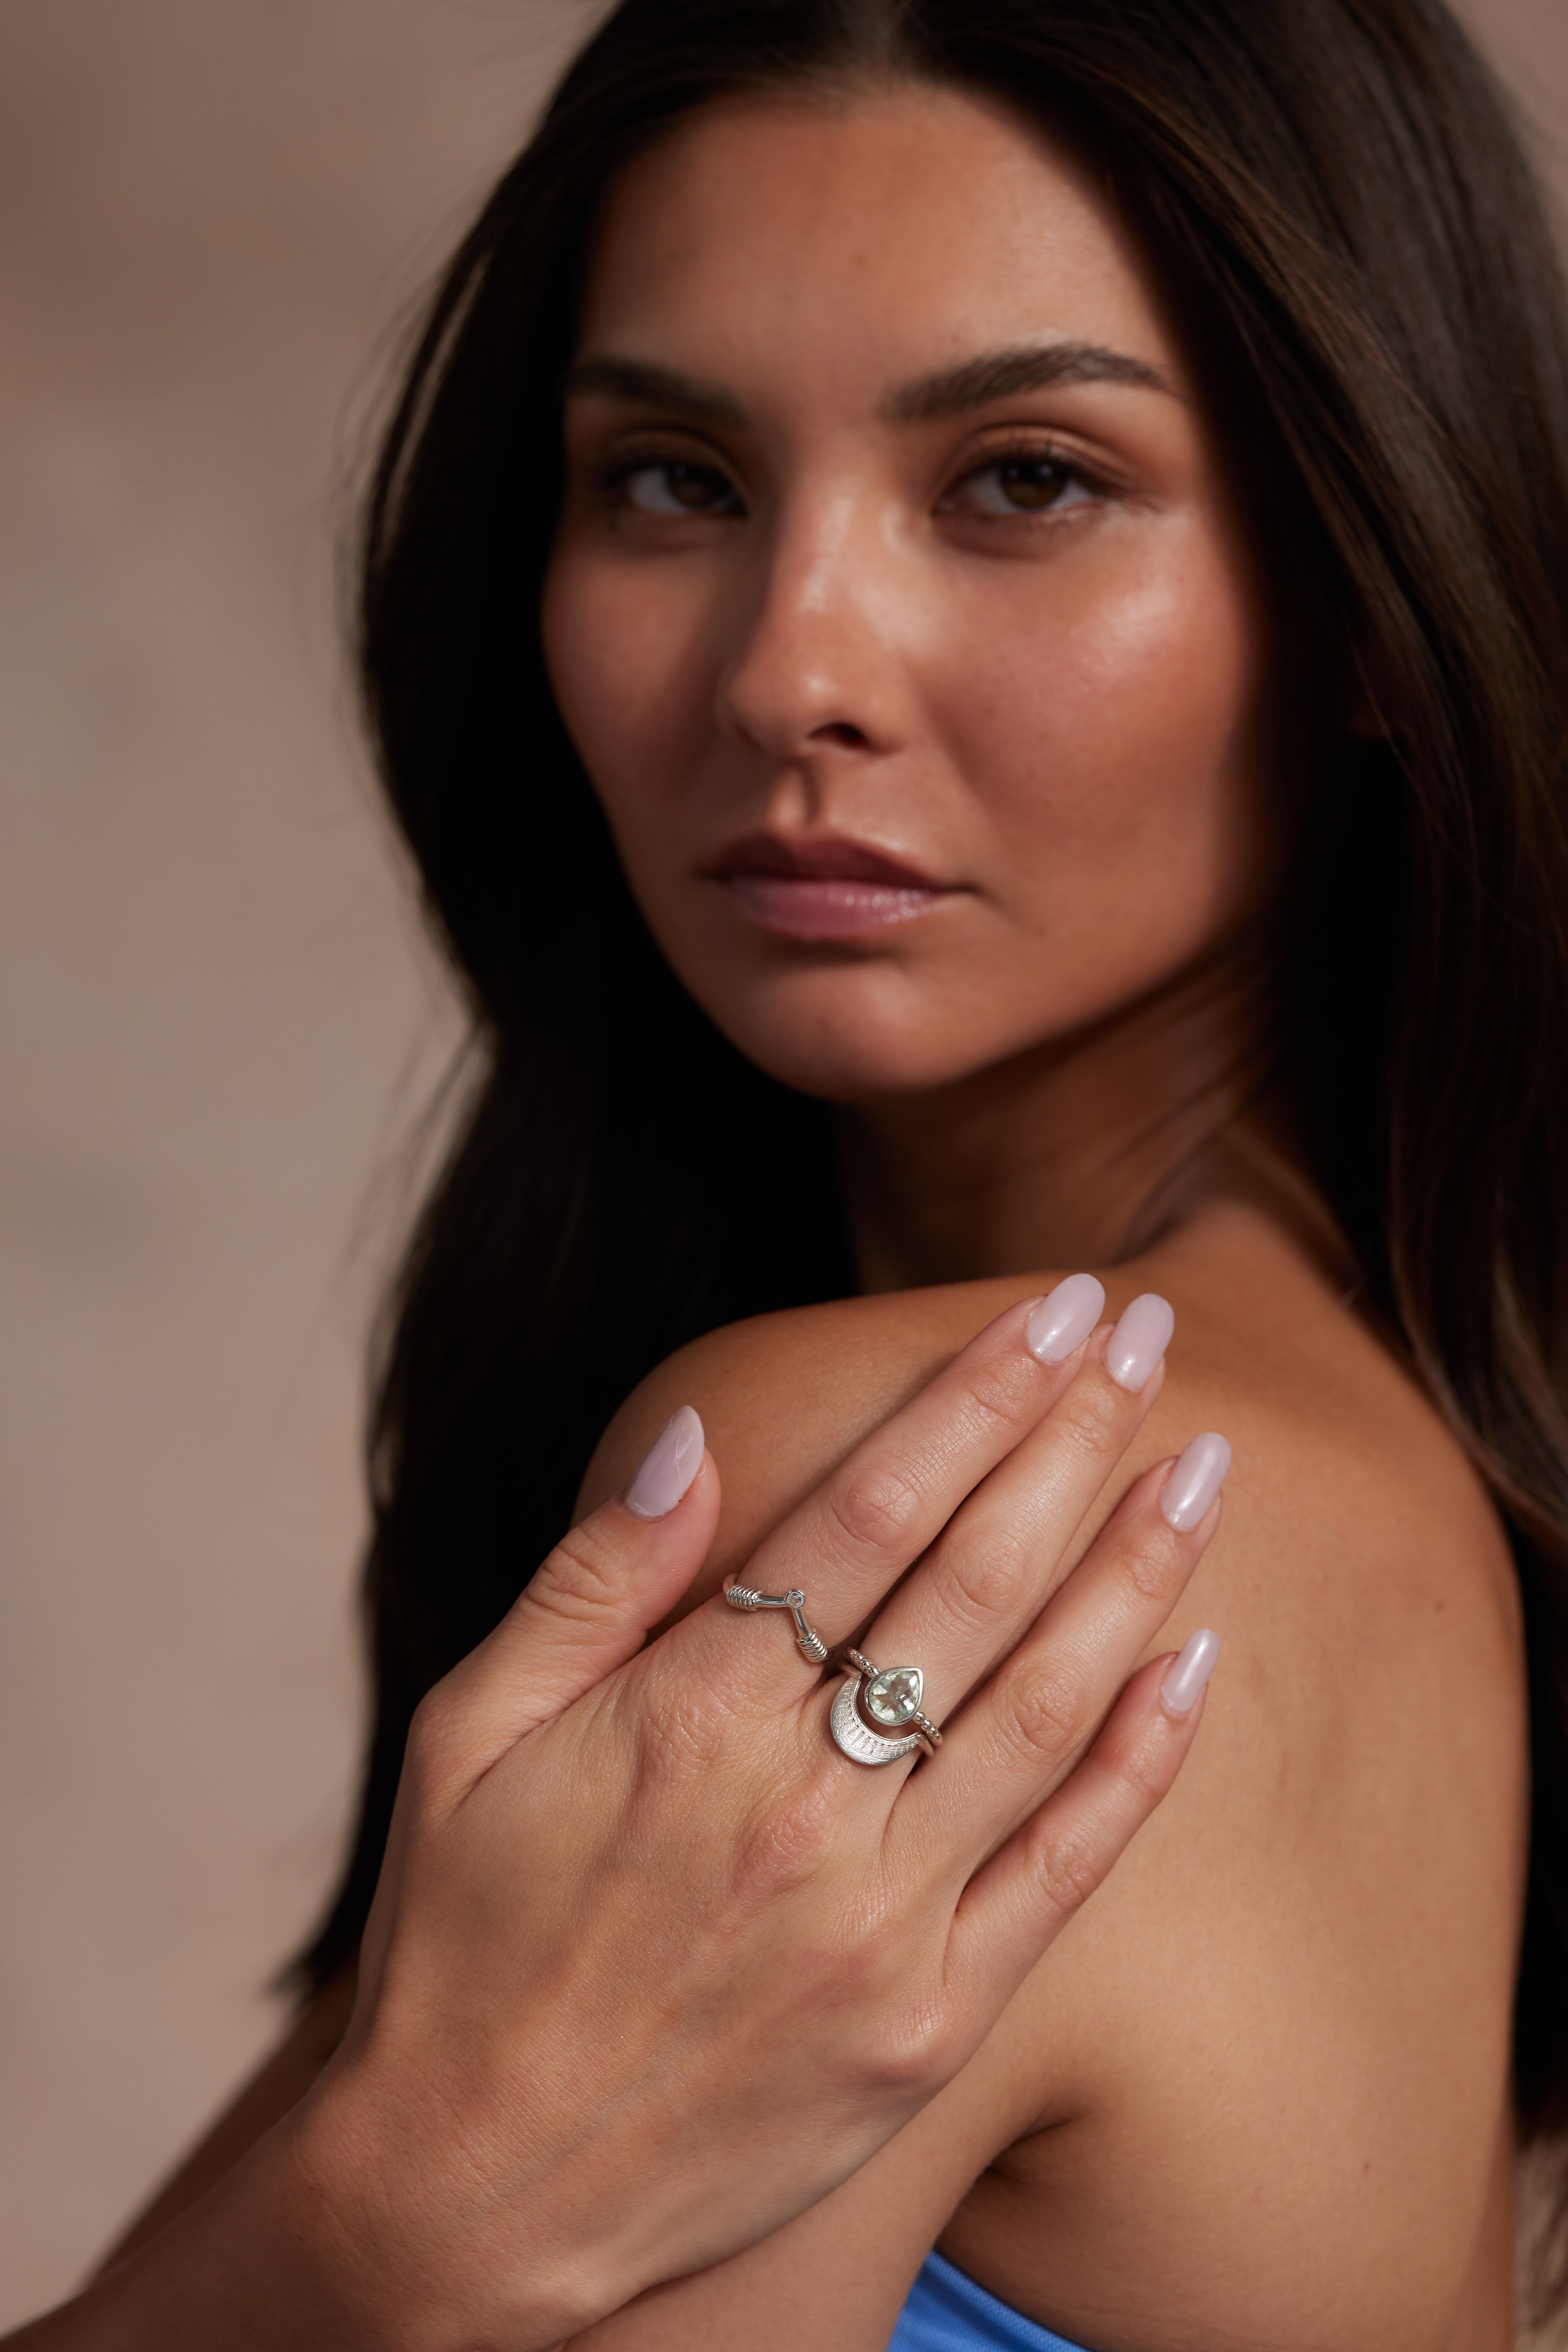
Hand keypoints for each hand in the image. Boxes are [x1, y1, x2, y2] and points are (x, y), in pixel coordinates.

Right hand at [36, 1281, 1223, 2351]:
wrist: (476, 2191)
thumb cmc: (462, 1939)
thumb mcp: (468, 1731)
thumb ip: (592, 1580)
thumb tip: (693, 1435)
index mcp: (689, 1718)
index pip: (870, 1511)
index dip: (974, 1397)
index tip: (1051, 1310)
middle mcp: (802, 1806)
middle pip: (976, 1579)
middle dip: (1072, 1437)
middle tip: (1144, 1329)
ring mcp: (880, 1920)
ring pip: (1045, 1704)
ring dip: (1136, 1569)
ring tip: (1203, 1461)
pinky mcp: (929, 2020)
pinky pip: (1065, 1867)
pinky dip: (1140, 1760)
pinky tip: (1195, 1661)